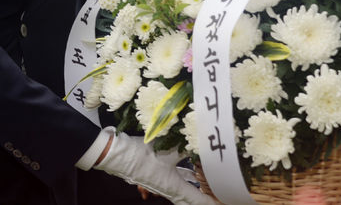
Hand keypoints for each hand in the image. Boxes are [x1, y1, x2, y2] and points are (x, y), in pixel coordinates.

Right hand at [94, 128, 215, 204]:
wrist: (115, 154)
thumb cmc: (140, 156)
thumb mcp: (168, 149)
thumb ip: (187, 146)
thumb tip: (204, 142)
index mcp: (173, 187)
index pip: (198, 201)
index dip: (211, 203)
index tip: (224, 202)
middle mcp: (167, 189)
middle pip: (190, 199)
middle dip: (203, 200)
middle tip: (216, 196)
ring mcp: (159, 183)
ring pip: (181, 191)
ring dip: (193, 190)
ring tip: (205, 185)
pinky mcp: (154, 175)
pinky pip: (173, 181)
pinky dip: (182, 179)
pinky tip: (185, 170)